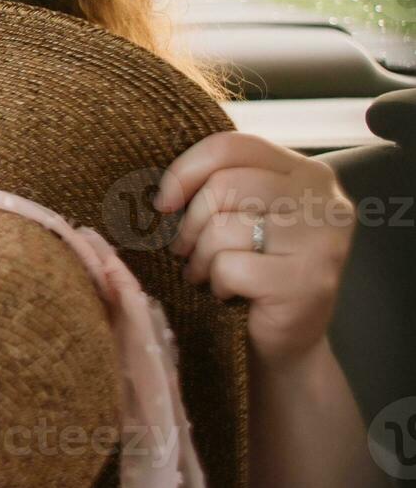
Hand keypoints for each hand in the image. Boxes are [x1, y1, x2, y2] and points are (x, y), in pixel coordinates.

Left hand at [156, 131, 355, 367]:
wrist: (285, 342)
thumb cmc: (254, 268)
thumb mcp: (243, 214)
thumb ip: (222, 183)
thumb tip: (163, 183)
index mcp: (306, 173)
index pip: (231, 146)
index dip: (185, 170)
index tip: (165, 202)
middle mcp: (324, 200)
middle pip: (224, 184)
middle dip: (190, 222)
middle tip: (186, 249)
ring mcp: (321, 241)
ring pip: (223, 227)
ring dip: (200, 257)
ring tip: (206, 273)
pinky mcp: (307, 281)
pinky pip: (230, 266)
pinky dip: (216, 282)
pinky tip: (228, 293)